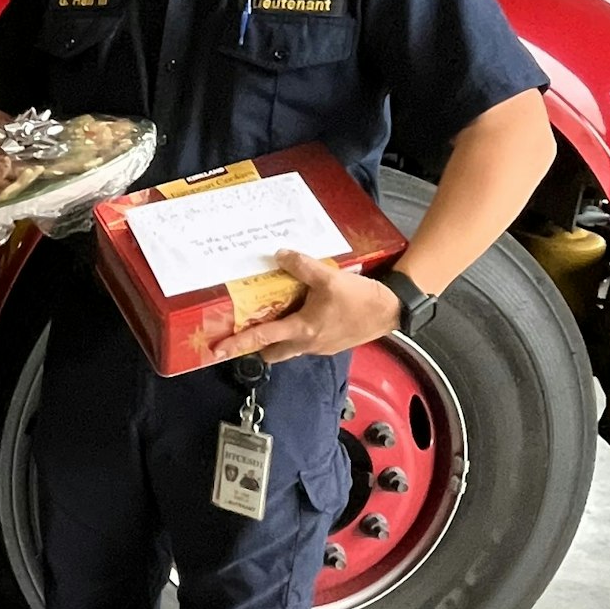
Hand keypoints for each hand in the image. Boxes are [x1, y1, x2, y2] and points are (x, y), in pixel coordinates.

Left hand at [209, 250, 403, 363]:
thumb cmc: (361, 298)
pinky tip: (302, 313)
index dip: (238, 344)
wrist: (392, 310)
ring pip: (290, 348)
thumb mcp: (328, 277)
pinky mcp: (332, 343)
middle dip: (257, 347)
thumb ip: (301, 266)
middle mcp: (308, 343)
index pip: (263, 338)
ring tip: (272, 317)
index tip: (217, 351)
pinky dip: (297, 331)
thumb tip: (279, 255)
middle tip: (245, 331)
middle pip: (273, 352)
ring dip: (278, 337)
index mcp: (303, 330)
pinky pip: (306, 341)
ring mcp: (321, 346)